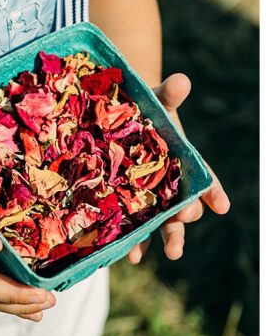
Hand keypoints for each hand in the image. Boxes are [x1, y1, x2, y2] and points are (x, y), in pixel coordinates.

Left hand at [126, 73, 229, 263]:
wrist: (112, 119)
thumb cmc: (141, 110)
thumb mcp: (154, 101)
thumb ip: (168, 94)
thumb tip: (181, 80)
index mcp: (183, 164)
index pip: (205, 181)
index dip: (213, 192)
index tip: (222, 205)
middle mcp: (170, 186)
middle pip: (185, 206)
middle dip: (185, 216)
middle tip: (182, 219)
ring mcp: (149, 199)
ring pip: (162, 224)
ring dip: (163, 239)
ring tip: (165, 254)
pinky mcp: (125, 206)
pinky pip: (132, 228)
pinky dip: (132, 243)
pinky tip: (127, 256)